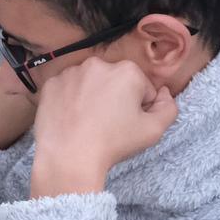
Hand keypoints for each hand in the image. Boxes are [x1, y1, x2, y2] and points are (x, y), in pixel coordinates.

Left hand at [28, 57, 178, 197]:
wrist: (69, 155)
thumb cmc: (115, 142)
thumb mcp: (154, 129)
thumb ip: (169, 107)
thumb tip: (164, 92)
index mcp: (127, 70)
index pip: (142, 88)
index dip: (140, 108)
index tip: (128, 122)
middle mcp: (97, 64)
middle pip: (115, 82)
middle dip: (116, 98)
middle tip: (109, 123)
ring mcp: (70, 72)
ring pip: (90, 83)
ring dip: (93, 97)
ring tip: (89, 122)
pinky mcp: (51, 83)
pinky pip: (67, 89)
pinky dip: (71, 100)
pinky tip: (72, 118)